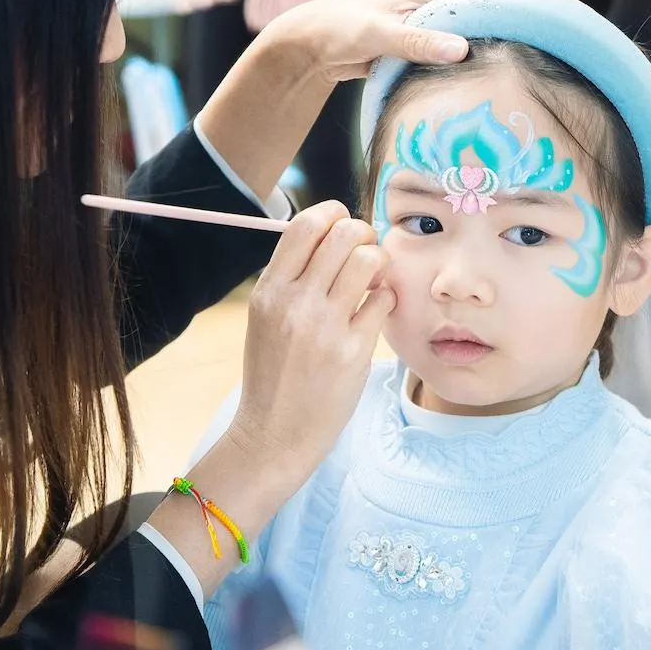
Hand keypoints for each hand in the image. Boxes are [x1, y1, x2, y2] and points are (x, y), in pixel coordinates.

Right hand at [146, 203, 390, 597]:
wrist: (274, 434)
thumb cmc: (274, 375)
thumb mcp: (265, 319)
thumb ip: (291, 279)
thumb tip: (329, 236)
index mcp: (269, 290)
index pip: (304, 224)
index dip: (332, 215)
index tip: (343, 227)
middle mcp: (295, 302)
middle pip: (344, 233)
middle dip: (363, 235)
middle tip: (365, 255)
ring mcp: (325, 327)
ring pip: (370, 260)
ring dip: (379, 264)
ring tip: (373, 283)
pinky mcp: (353, 351)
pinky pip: (384, 300)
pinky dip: (385, 299)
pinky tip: (374, 313)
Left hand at [262, 0, 557, 82]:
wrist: (315, 42)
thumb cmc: (341, 30)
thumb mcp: (376, 35)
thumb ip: (415, 41)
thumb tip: (462, 48)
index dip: (544, 2)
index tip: (575, 23)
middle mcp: (450, 4)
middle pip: (510, 11)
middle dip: (543, 28)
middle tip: (580, 57)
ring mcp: (445, 26)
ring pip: (495, 34)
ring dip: (522, 49)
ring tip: (559, 75)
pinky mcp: (435, 47)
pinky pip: (476, 53)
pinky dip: (496, 64)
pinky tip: (510, 89)